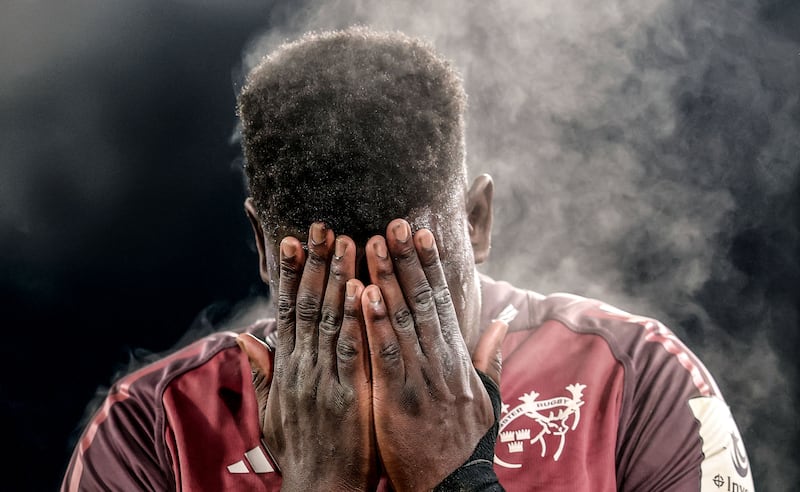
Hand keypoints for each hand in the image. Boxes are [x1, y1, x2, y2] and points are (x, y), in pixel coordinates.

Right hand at [242, 223, 377, 490]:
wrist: (320, 490)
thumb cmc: (301, 451)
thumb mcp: (271, 413)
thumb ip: (262, 373)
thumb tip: (244, 338)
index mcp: (286, 370)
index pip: (287, 311)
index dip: (290, 274)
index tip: (292, 240)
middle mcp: (300, 368)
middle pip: (307, 305)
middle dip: (315, 263)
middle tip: (322, 225)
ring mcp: (322, 379)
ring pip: (328, 319)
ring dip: (337, 277)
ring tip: (346, 241)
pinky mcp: (347, 394)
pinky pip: (350, 349)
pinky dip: (353, 317)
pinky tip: (362, 289)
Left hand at [362, 219, 505, 490]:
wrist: (452, 491)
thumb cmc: (466, 446)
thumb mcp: (488, 400)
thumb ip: (490, 357)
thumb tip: (501, 320)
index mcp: (459, 361)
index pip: (444, 303)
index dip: (432, 267)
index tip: (422, 233)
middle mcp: (443, 364)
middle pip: (423, 303)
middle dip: (408, 261)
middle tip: (394, 222)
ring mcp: (422, 381)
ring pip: (403, 321)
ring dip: (387, 279)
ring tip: (371, 244)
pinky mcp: (399, 402)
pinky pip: (385, 356)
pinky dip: (374, 324)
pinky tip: (362, 294)